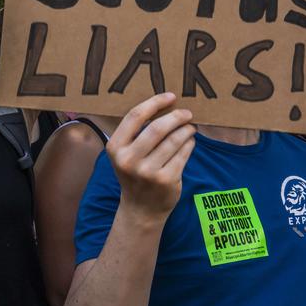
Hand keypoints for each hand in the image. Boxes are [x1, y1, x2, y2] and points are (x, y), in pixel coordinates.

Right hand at [106, 93, 195, 219]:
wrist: (141, 209)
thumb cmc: (135, 173)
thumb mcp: (125, 154)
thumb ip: (136, 132)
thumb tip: (164, 103)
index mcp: (115, 148)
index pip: (135, 116)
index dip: (155, 103)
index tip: (171, 96)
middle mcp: (129, 160)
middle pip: (157, 127)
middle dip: (176, 116)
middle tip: (187, 113)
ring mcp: (148, 172)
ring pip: (174, 140)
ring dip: (186, 130)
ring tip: (190, 127)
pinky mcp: (166, 180)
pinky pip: (183, 154)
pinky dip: (189, 144)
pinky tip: (190, 142)